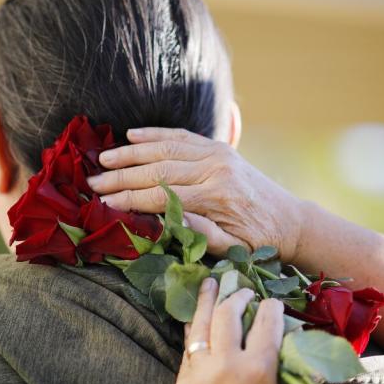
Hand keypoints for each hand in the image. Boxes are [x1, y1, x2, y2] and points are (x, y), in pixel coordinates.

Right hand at [90, 128, 306, 261]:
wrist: (290, 221)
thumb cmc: (259, 242)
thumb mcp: (233, 249)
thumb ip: (202, 234)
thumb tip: (168, 219)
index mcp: (217, 196)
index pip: (162, 196)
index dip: (130, 199)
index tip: (104, 203)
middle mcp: (216, 169)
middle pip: (158, 169)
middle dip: (122, 176)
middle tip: (92, 181)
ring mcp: (218, 154)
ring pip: (166, 148)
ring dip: (132, 152)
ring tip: (104, 157)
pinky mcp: (220, 148)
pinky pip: (182, 136)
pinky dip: (156, 134)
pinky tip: (133, 135)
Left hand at [175, 278, 295, 383]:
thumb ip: (287, 367)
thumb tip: (288, 336)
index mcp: (260, 370)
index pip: (268, 321)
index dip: (272, 308)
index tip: (273, 304)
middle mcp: (228, 366)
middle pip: (231, 313)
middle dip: (239, 296)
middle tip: (244, 291)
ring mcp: (200, 373)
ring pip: (202, 323)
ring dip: (209, 299)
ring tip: (212, 281)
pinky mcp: (182, 383)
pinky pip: (189, 345)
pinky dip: (196, 327)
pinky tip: (199, 315)